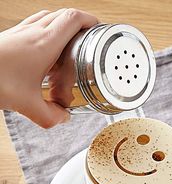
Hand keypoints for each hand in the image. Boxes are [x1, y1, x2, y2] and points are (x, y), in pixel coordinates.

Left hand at [0, 9, 97, 127]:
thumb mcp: (29, 106)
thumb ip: (51, 116)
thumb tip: (63, 117)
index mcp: (45, 44)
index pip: (73, 19)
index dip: (89, 20)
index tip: (98, 28)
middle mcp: (33, 33)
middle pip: (62, 15)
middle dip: (79, 23)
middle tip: (87, 38)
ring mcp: (20, 32)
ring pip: (48, 17)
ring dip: (62, 25)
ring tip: (69, 43)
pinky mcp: (11, 37)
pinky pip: (34, 24)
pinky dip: (46, 30)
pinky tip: (45, 48)